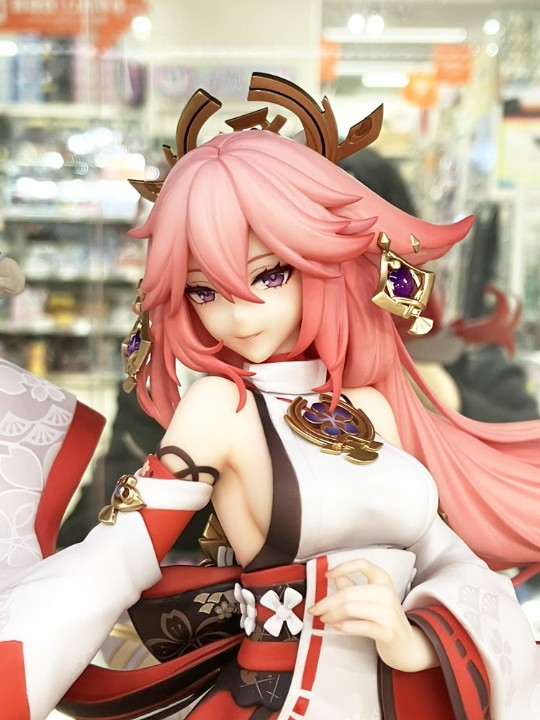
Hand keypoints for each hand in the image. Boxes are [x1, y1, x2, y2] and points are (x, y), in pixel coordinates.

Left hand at [308, 558, 437, 671]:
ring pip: (350, 608)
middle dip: (327, 601)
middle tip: (315, 609)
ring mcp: (388, 612)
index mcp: (383, 579)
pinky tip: (336, 626)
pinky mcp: (387, 631)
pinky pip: (359, 625)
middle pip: (349, 592)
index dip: (343, 567)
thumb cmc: (386, 619)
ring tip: (324, 618)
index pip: (362, 564)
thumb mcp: (372, 597)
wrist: (407, 644)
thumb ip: (353, 586)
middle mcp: (387, 592)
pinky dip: (344, 626)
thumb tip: (335, 577)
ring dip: (332, 614)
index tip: (327, 575)